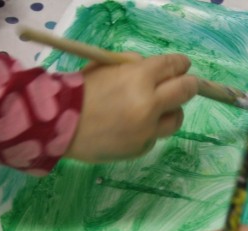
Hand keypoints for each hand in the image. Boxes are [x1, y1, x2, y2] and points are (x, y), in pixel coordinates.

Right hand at [65, 53, 197, 161]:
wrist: (59, 125)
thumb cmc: (79, 91)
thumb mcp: (105, 66)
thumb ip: (133, 67)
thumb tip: (154, 71)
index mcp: (140, 78)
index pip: (174, 66)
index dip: (180, 65)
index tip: (182, 66)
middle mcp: (149, 104)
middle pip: (185, 92)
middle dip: (188, 86)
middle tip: (185, 86)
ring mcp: (147, 130)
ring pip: (176, 119)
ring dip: (170, 111)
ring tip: (156, 110)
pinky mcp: (141, 148)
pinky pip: (154, 137)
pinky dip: (148, 131)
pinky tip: (131, 128)